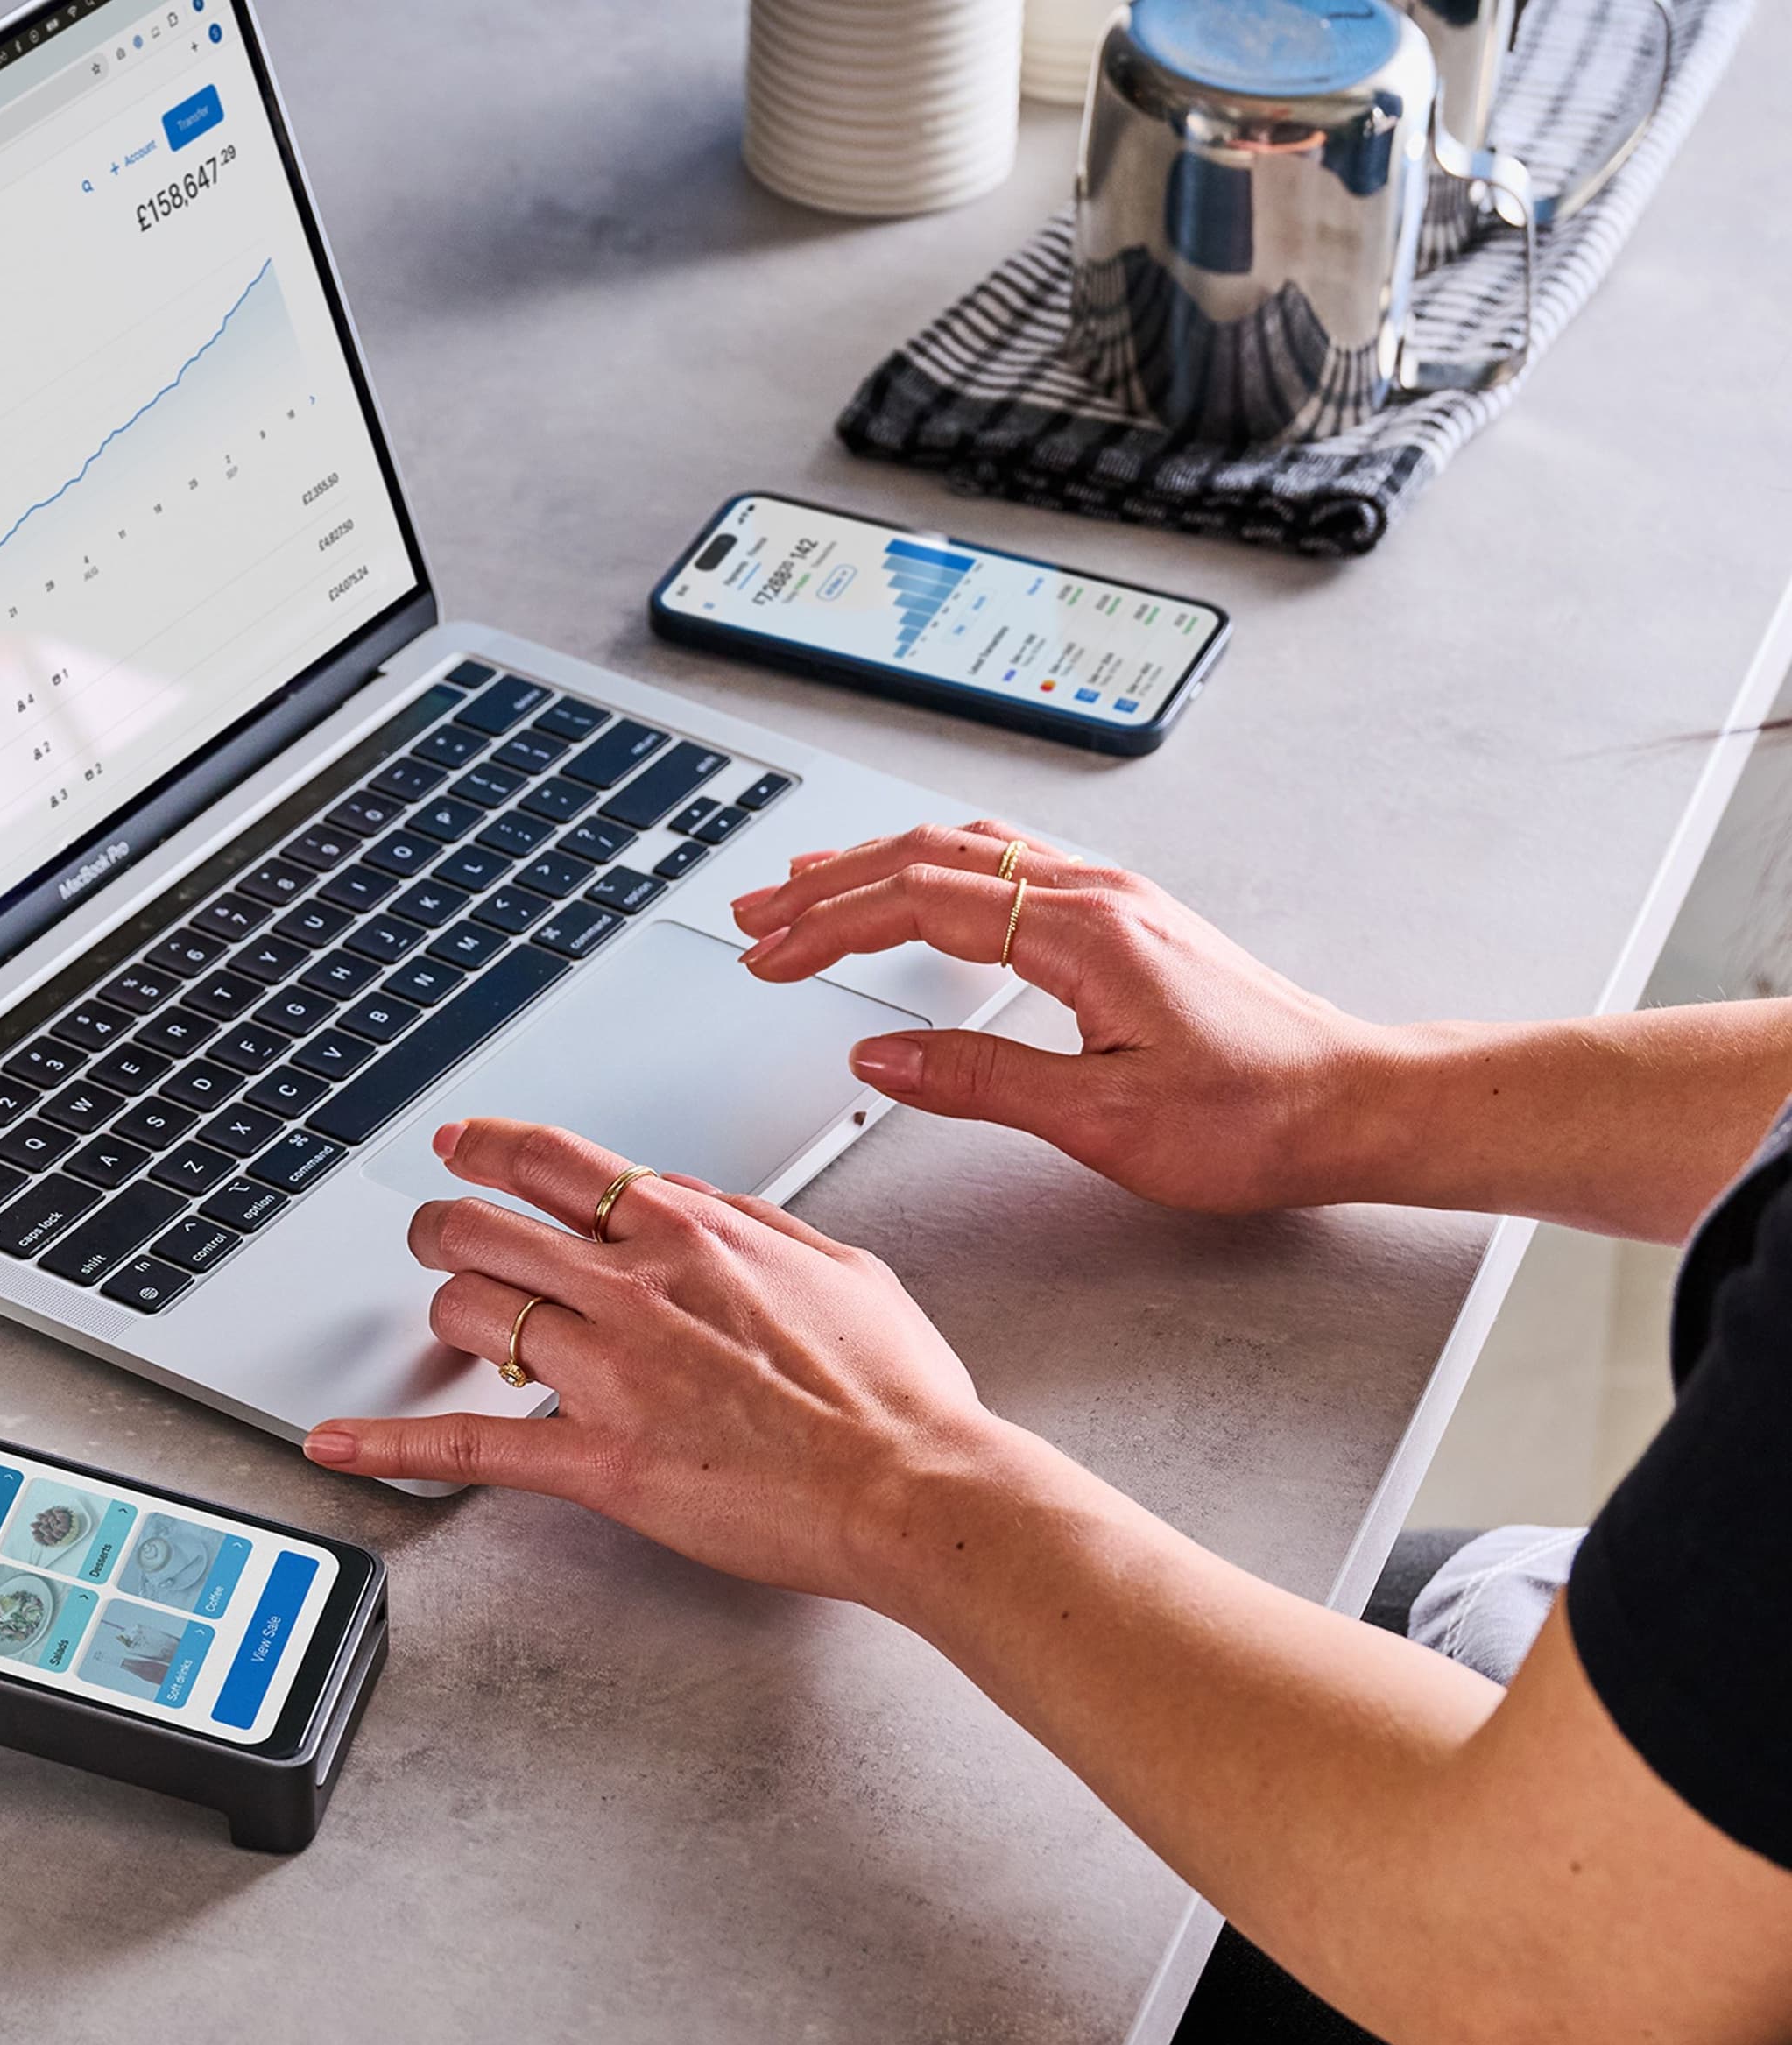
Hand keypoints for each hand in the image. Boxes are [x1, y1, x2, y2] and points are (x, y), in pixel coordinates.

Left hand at [302, 1117, 1021, 1604]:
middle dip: (440, 1228)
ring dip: (444, 1316)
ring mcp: (610, 1373)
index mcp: (689, 1230)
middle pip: (482, 1226)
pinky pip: (471, 1446)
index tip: (457, 1145)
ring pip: (469, 1311)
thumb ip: (751, 1222)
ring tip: (445, 1326)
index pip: (552, 1159)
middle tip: (430, 1238)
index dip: (485, 1147)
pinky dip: (393, 1444)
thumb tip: (692, 1200)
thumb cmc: (893, 1389)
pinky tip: (341, 1442)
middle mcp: (634, 1287)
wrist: (915, 1482)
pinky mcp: (599, 1459)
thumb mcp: (836, 1261)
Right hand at [729, 821, 1386, 1214]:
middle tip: (756, 914)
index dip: (829, 926)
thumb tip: (880, 1061)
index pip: (917, 903)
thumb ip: (979, 1080)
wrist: (1361, 1103)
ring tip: (806, 888)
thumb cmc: (1258, 1117)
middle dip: (828, 884)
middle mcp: (1097, 895)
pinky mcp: (1127, 919)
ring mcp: (1115, 898)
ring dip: (875, 867)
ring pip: (967, 851)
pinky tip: (915, 885)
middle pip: (929, 857)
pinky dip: (934, 870)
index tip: (770, 955)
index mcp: (1082, 932)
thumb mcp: (1102, 1121)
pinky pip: (1007, 864)